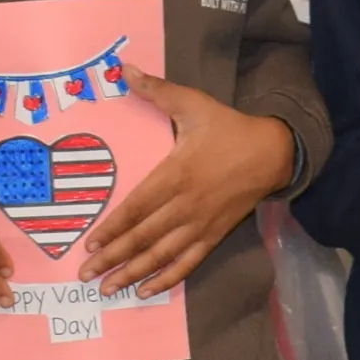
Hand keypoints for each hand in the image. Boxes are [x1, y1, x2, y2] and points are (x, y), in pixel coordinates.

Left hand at [82, 75, 297, 295]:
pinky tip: (146, 291)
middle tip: (85, 276)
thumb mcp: (194, 103)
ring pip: (162, 255)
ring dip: (133, 273)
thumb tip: (124, 69)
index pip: (137, 207)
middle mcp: (186, 205)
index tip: (89, 243)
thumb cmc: (228, 128)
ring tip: (107, 289)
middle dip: (113, 257)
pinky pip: (188, 262)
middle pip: (144, 237)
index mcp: (177, 174)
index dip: (113, 227)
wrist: (273, 152)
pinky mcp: (214, 234)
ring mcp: (201, 224)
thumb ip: (157, 90)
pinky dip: (167, 279)